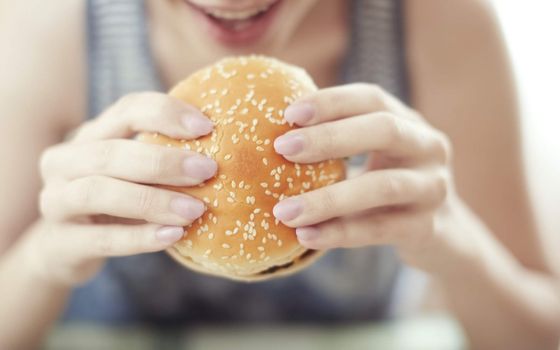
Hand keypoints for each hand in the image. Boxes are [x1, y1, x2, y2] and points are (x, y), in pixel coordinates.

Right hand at [30, 92, 216, 285]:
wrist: (65, 249)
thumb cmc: (114, 202)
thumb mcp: (131, 173)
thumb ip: (162, 157)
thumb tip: (227, 149)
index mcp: (89, 136)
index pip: (126, 110)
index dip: (165, 113)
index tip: (207, 127)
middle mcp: (64, 162)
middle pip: (110, 153)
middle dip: (162, 162)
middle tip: (207, 171)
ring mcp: (55, 202)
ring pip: (98, 192)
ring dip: (152, 200)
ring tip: (195, 210)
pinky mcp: (61, 243)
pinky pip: (101, 239)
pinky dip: (139, 237)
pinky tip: (173, 235)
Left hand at [272, 83, 452, 266]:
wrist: (442, 234)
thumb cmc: (388, 186)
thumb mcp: (374, 156)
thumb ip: (339, 143)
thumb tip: (272, 131)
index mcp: (409, 122)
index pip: (372, 98)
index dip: (332, 101)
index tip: (289, 113)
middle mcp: (428, 147)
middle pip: (384, 130)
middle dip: (330, 137)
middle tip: (281, 148)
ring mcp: (433, 188)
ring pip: (383, 186)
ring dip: (328, 198)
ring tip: (284, 211)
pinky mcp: (428, 228)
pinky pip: (381, 230)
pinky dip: (341, 233)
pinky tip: (306, 236)